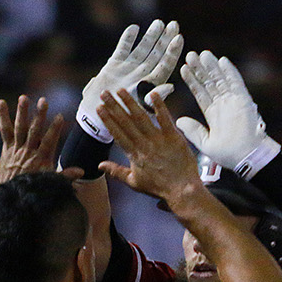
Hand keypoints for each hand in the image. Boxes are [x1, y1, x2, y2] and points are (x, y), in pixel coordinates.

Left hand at [0, 96, 66, 192]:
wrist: (12, 193)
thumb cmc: (35, 187)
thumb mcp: (51, 182)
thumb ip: (66, 176)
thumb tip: (81, 171)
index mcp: (41, 159)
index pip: (49, 141)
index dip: (54, 129)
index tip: (60, 116)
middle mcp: (28, 152)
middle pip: (34, 131)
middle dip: (39, 116)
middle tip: (43, 101)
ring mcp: (16, 148)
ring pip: (19, 128)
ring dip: (22, 112)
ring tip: (24, 97)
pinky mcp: (7, 146)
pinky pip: (4, 130)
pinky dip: (2, 116)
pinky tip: (1, 102)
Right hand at [77, 20, 183, 141]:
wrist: (99, 116)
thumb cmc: (121, 115)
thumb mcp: (141, 107)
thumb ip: (155, 96)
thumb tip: (171, 86)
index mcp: (151, 83)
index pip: (165, 64)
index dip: (172, 51)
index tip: (179, 38)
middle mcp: (142, 73)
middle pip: (157, 53)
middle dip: (165, 39)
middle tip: (174, 24)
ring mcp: (129, 68)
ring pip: (143, 48)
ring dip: (151, 35)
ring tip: (159, 23)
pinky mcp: (114, 65)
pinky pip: (123, 48)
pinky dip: (127, 38)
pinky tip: (134, 28)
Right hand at [97, 89, 206, 208]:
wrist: (182, 191)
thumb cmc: (159, 187)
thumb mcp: (134, 182)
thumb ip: (116, 172)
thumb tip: (100, 165)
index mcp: (134, 154)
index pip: (117, 133)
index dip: (107, 120)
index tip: (99, 108)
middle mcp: (144, 145)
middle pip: (126, 122)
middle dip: (114, 106)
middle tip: (104, 93)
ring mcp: (159, 140)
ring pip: (141, 118)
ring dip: (130, 103)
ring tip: (121, 91)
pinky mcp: (174, 137)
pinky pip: (165, 119)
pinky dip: (159, 106)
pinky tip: (152, 94)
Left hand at [177, 50, 280, 177]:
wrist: (246, 158)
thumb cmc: (228, 155)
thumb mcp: (205, 143)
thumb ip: (193, 131)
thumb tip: (179, 120)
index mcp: (213, 114)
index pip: (200, 93)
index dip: (192, 81)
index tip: (183, 69)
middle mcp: (223, 105)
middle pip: (209, 83)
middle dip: (200, 70)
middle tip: (190, 55)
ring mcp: (233, 102)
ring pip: (221, 80)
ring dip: (212, 67)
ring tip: (203, 54)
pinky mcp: (244, 101)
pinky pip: (236, 83)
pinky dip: (230, 72)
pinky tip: (222, 60)